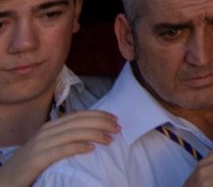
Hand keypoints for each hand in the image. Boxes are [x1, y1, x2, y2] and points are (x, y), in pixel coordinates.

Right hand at [0, 111, 116, 185]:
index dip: (99, 115)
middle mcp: (46, 132)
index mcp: (50, 126)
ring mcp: (40, 144)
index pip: (79, 115)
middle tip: (118, 128)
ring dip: (95, 134)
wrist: (6, 179)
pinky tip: (90, 149)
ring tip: (110, 139)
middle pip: (79, 122)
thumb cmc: (29, 163)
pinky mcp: (37, 159)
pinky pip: (61, 150)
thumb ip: (62, 133)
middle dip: (101, 123)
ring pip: (73, 133)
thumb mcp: (46, 144)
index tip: (115, 118)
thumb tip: (82, 120)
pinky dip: (77, 147)